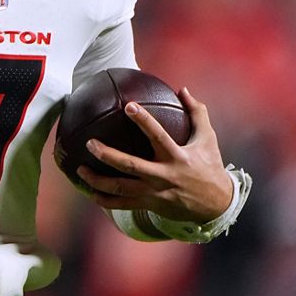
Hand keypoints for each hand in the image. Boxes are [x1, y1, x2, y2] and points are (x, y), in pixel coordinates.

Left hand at [76, 88, 232, 222]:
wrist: (216, 205)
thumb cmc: (209, 166)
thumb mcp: (207, 139)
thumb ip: (196, 113)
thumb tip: (183, 90)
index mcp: (177, 157)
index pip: (158, 136)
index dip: (143, 121)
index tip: (128, 105)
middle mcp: (163, 175)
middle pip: (130, 165)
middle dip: (107, 155)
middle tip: (89, 143)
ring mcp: (154, 192)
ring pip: (121, 188)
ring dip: (98, 180)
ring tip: (80, 169)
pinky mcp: (149, 205)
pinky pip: (122, 205)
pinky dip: (104, 200)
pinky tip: (89, 192)